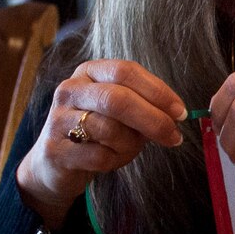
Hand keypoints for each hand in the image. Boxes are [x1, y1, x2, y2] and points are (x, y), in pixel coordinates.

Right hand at [16, 60, 186, 226]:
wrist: (55, 162)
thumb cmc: (97, 131)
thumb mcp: (119, 110)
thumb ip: (144, 105)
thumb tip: (176, 114)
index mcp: (90, 72)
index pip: (126, 71)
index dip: (157, 91)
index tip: (180, 112)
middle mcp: (71, 90)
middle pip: (117, 99)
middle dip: (152, 119)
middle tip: (173, 136)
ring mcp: (59, 119)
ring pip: (108, 129)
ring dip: (131, 144)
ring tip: (131, 148)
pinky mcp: (56, 150)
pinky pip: (98, 156)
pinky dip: (115, 160)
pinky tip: (113, 159)